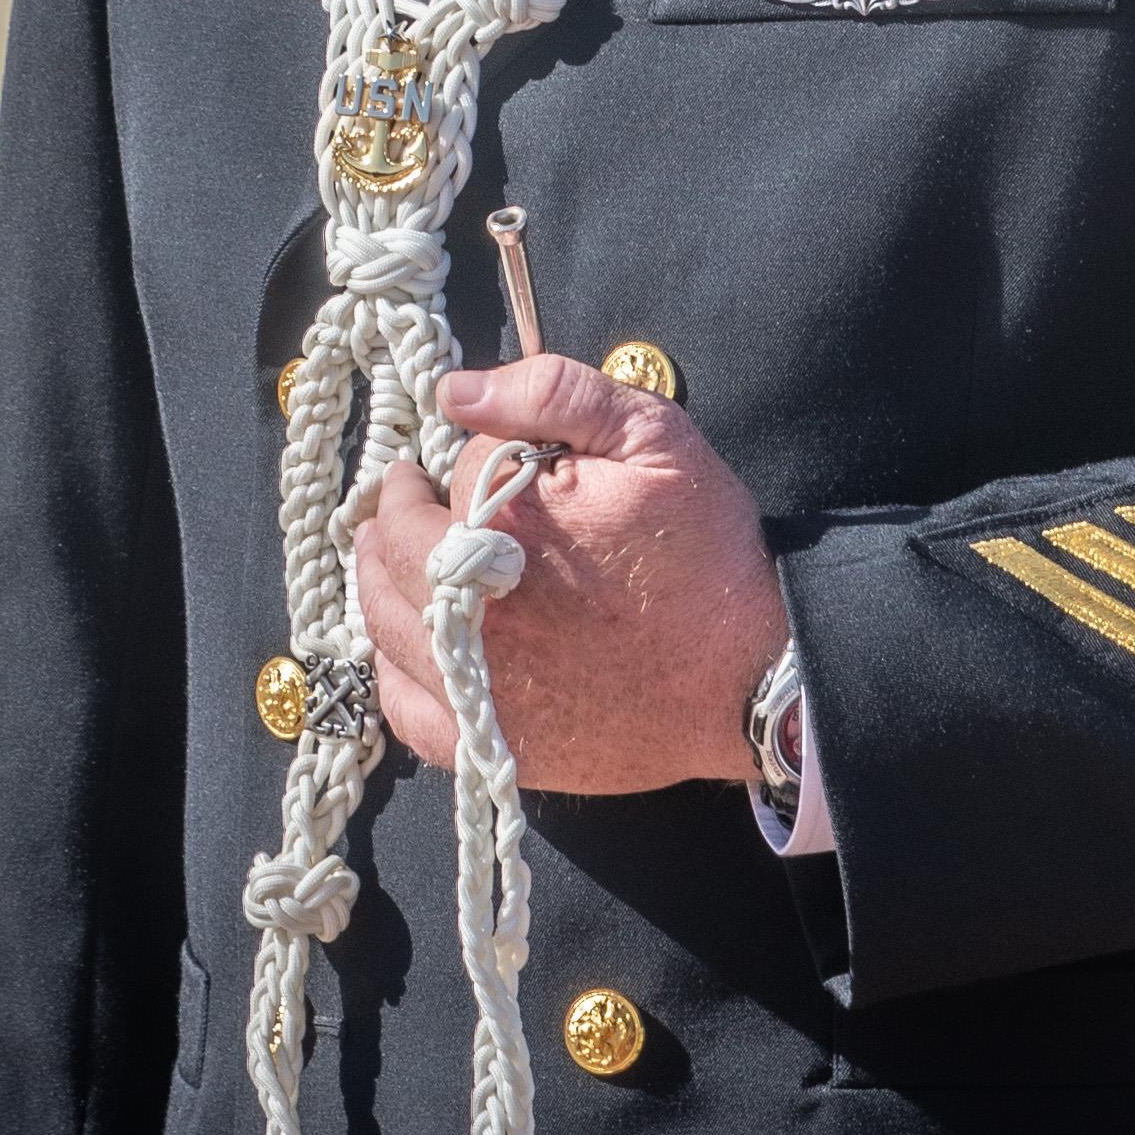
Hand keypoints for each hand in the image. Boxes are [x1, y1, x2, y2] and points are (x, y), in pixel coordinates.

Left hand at [353, 354, 789, 794]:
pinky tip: (407, 643)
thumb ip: (552, 394)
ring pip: (386, 624)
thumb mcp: (653, 438)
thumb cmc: (706, 552)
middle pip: (397, 550)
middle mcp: (479, 613)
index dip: (466, 460)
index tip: (480, 458)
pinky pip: (408, 709)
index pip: (450, 476)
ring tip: (392, 554)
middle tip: (404, 495)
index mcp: (508, 530)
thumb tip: (455, 391)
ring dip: (380, 579)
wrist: (754, 674)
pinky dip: (394, 669)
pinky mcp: (498, 743)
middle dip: (396, 512)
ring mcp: (483, 687)